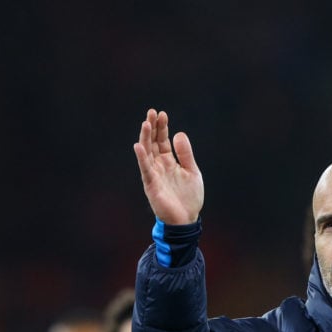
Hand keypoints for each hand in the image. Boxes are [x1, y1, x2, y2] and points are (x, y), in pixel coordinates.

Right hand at [133, 109, 203, 224]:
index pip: (162, 141)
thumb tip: (179, 133)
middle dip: (152, 128)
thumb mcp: (192, 171)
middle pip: (153, 143)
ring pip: (147, 153)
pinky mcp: (151, 185)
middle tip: (152, 112)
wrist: (187, 219)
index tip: (162, 114)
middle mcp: (159, 166)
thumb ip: (186, 154)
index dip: (162, 128)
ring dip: (145, 138)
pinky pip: (145, 169)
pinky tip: (139, 146)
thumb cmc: (189, 197)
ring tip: (146, 123)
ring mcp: (154, 174)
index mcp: (169, 162)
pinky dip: (142, 158)